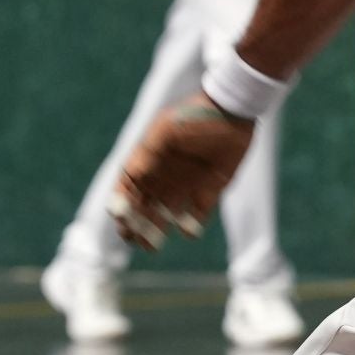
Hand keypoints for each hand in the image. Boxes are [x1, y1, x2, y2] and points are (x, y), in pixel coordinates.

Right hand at [108, 94, 252, 250]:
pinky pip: (197, 214)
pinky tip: (187, 230)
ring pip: (167, 214)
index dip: (121, 208)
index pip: (127, 189)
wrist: (233, 109)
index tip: (121, 221)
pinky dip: (191, 226)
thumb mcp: (165, 132)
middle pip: (144, 207)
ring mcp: (187, 183)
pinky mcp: (210, 189)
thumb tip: (126, 188)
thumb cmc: (194, 117)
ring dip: (157, 230)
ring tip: (153, 244)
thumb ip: (144, 159)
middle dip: (136, 226)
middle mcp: (165, 175)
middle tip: (134, 240)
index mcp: (149, 160)